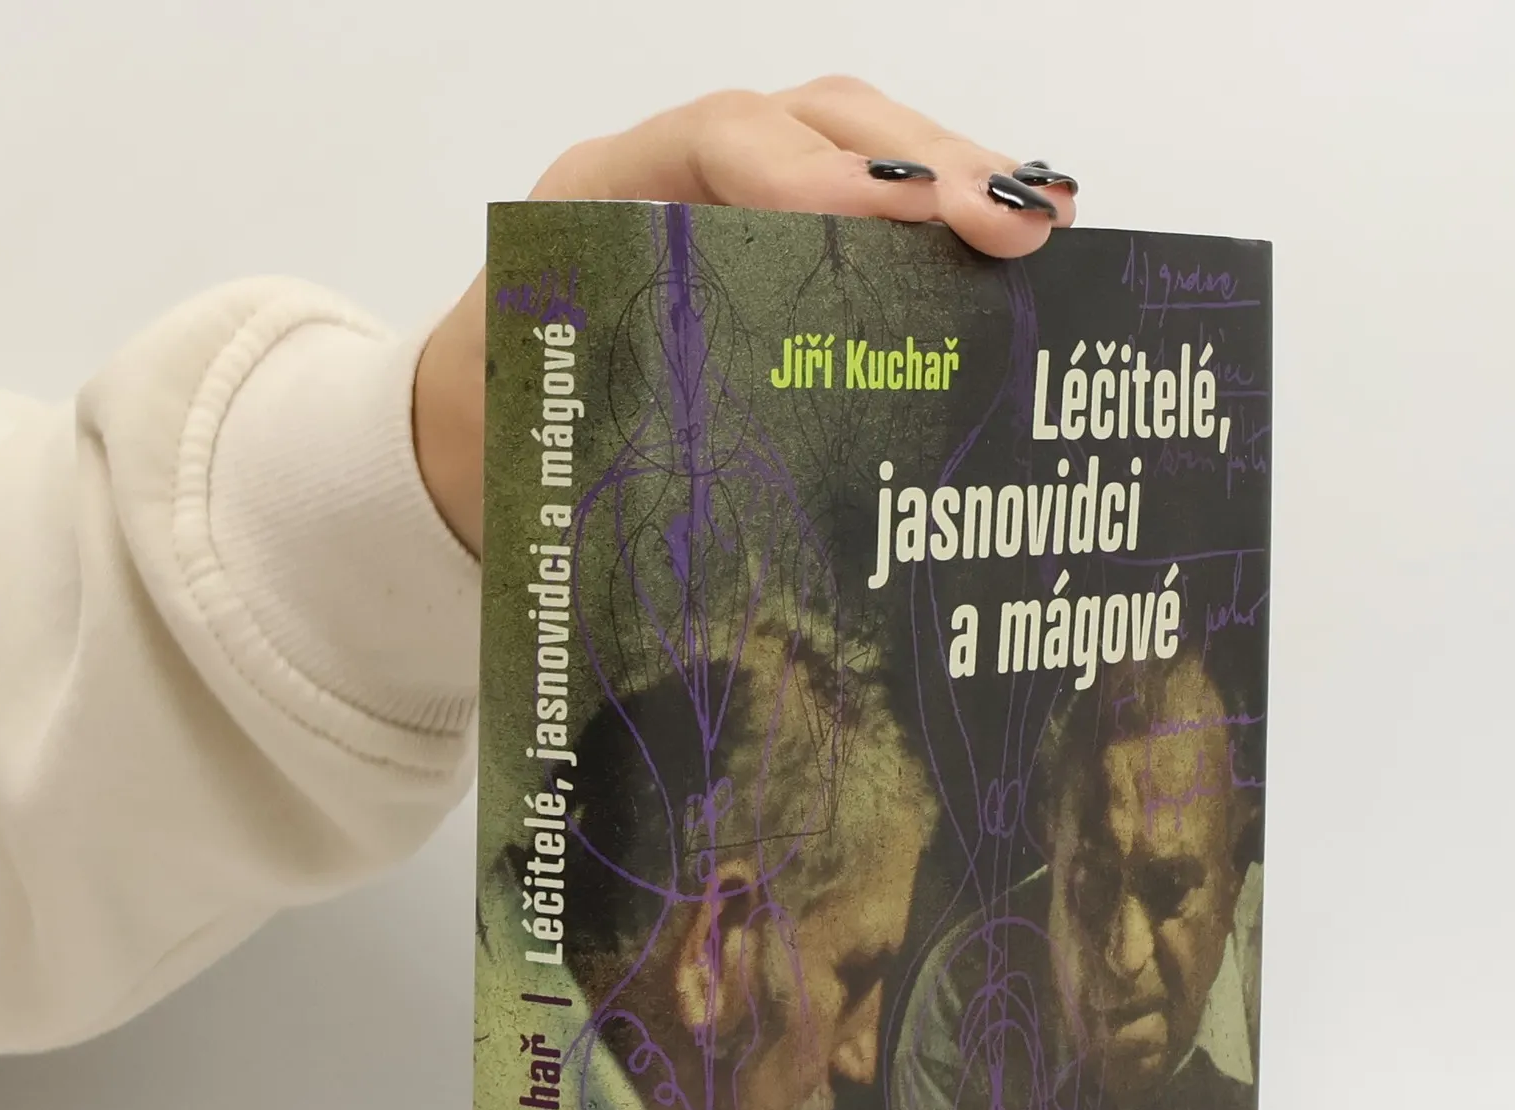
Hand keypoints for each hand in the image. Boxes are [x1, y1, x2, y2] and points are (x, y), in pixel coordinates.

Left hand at [412, 77, 1079, 552]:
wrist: (468, 438)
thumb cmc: (502, 444)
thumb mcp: (534, 450)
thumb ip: (607, 465)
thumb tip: (719, 578)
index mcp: (599, 202)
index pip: (716, 143)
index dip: (807, 176)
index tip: (891, 218)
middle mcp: (681, 179)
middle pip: (820, 126)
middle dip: (924, 167)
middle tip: (1013, 224)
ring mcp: (742, 202)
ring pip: (862, 150)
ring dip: (958, 183)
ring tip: (1045, 226)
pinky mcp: (784, 243)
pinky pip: (872, 208)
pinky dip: (946, 223)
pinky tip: (1013, 254)